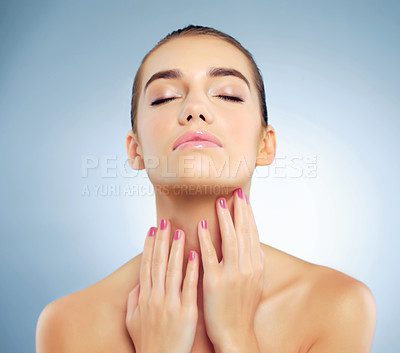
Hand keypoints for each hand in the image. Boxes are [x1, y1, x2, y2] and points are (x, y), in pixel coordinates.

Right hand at [126, 220, 199, 352]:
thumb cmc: (148, 343)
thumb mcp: (132, 320)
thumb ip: (134, 299)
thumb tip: (137, 283)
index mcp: (144, 296)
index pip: (147, 265)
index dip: (149, 245)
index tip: (152, 229)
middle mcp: (155, 296)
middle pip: (158, 262)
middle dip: (161, 240)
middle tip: (165, 221)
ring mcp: (170, 303)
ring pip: (172, 270)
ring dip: (175, 249)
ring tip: (179, 231)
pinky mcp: (186, 312)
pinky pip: (188, 287)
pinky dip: (191, 270)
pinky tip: (194, 254)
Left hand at [197, 188, 264, 348]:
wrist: (235, 333)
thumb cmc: (242, 308)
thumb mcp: (255, 283)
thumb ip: (256, 262)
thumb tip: (256, 245)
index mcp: (256, 265)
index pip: (253, 232)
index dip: (248, 213)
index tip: (243, 197)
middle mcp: (247, 267)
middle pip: (244, 231)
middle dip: (239, 209)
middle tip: (235, 191)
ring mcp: (232, 274)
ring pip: (231, 239)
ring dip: (225, 219)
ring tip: (219, 202)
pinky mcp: (215, 282)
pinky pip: (210, 256)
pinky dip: (207, 239)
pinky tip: (202, 225)